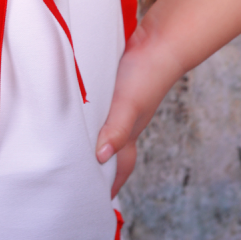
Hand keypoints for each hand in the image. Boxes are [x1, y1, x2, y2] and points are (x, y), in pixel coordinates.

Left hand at [96, 22, 182, 196]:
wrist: (161, 40)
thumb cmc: (147, 74)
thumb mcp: (128, 104)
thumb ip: (116, 129)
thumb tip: (101, 157)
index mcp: (130, 131)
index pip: (120, 165)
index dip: (111, 182)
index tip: (97, 199)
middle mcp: (128, 120)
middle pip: (115, 151)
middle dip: (102, 167)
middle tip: (82, 177)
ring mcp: (125, 103)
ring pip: (109, 128)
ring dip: (96, 139)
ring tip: (79, 146)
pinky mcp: (120, 85)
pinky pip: (106, 107)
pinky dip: (95, 114)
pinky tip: (85, 107)